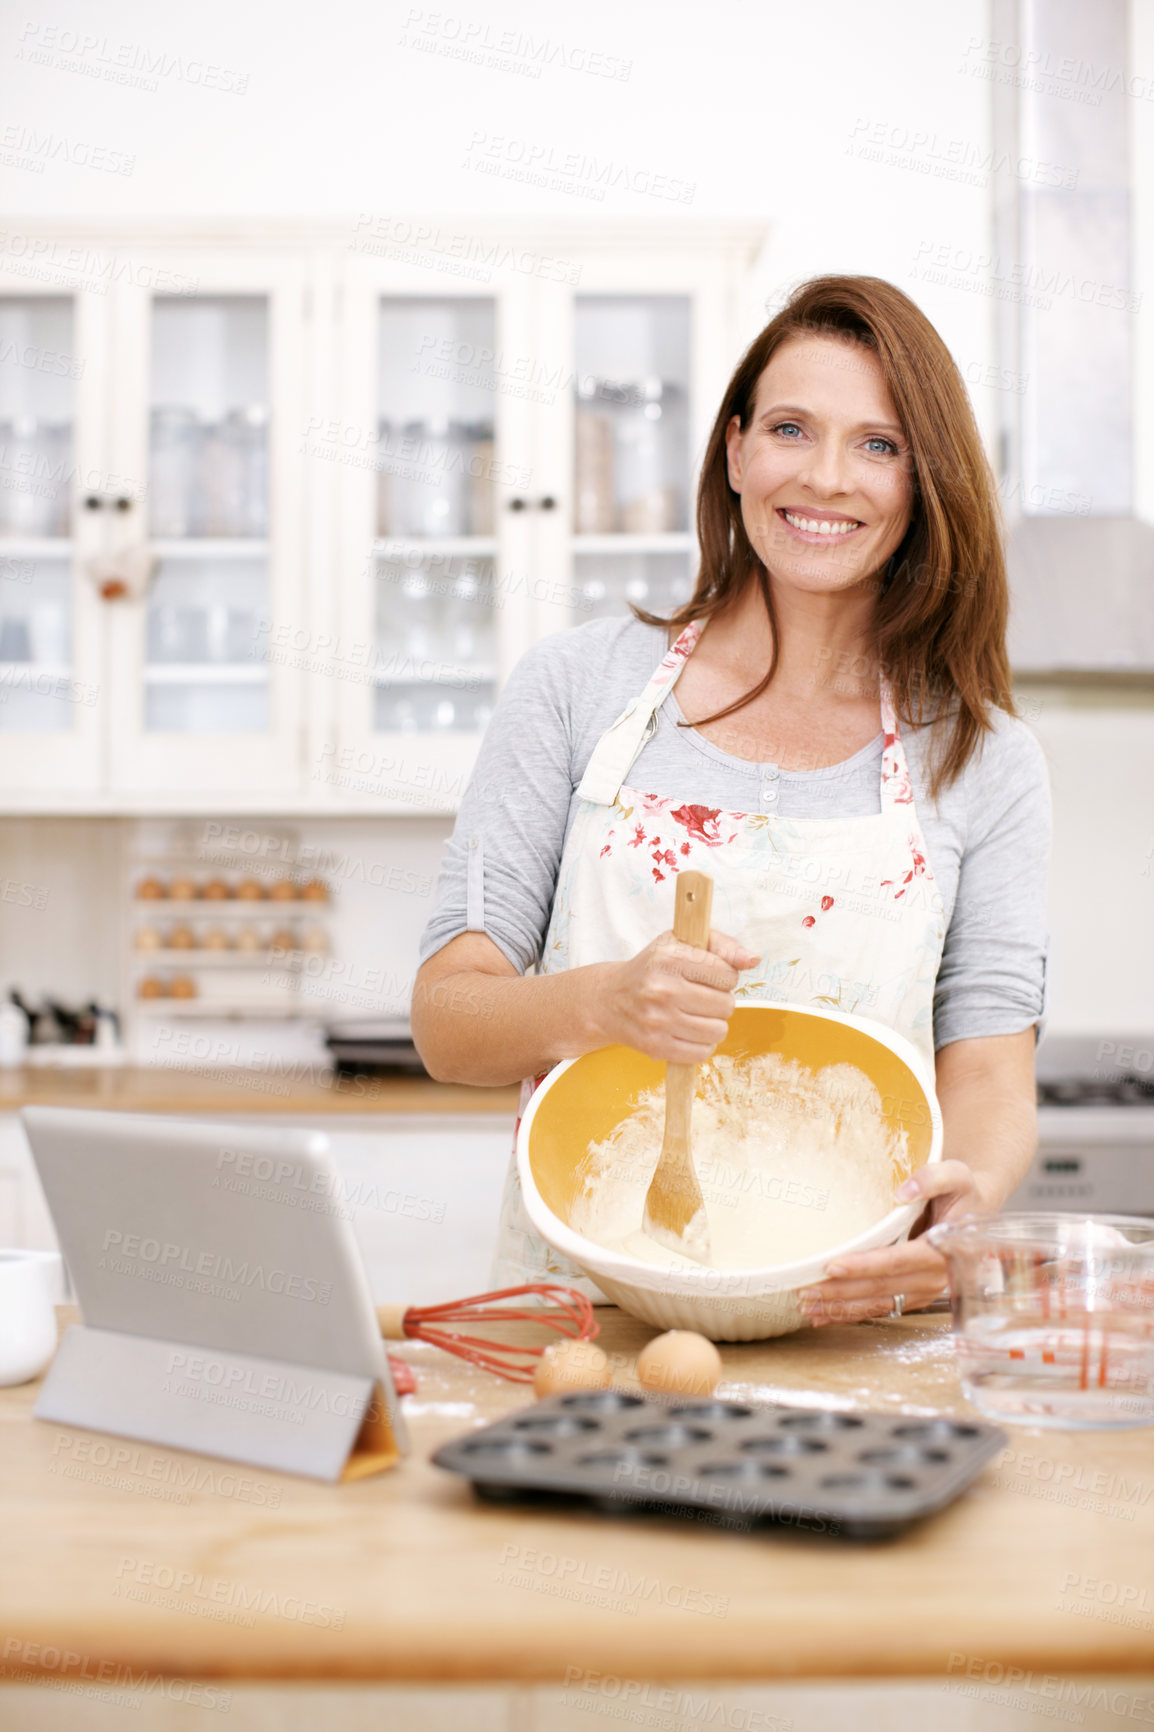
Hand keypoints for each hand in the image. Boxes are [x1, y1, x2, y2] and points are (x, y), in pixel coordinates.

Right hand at [599, 927, 759, 1064]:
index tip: (708, 975)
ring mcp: (658, 1021)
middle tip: (700, 996)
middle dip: (719, 1001)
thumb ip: (721, 946)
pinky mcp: (656, 1046)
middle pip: (726, 1004)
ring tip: (695, 1014)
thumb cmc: (652, 968)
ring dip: (713, 1024)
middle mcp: (662, 989)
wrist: (609, 1000)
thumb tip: (753, 959)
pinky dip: (701, 1044)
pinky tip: (688, 1031)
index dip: (724, 975)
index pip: (727, 973)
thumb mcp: (680, 943)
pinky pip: (702, 1053)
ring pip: (718, 1031)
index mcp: (670, 958)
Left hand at [797, 1159, 993, 1325]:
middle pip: (882, 1288)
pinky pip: (881, 1308)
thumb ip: (932, 1178)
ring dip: (842, 1308)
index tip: (832, 1266)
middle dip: (842, 1292)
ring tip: (807, 1306)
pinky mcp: (913, 1297)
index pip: (898, 1261)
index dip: (865, 1266)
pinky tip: (825, 1316)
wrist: (975, 1212)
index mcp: (944, 1251)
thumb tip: (903, 1192)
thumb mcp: (955, 1175)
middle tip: (805, 1291)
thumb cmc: (961, 1192)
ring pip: (878, 1304)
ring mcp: (925, 1292)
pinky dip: (851, 1314)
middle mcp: (936, 1279)